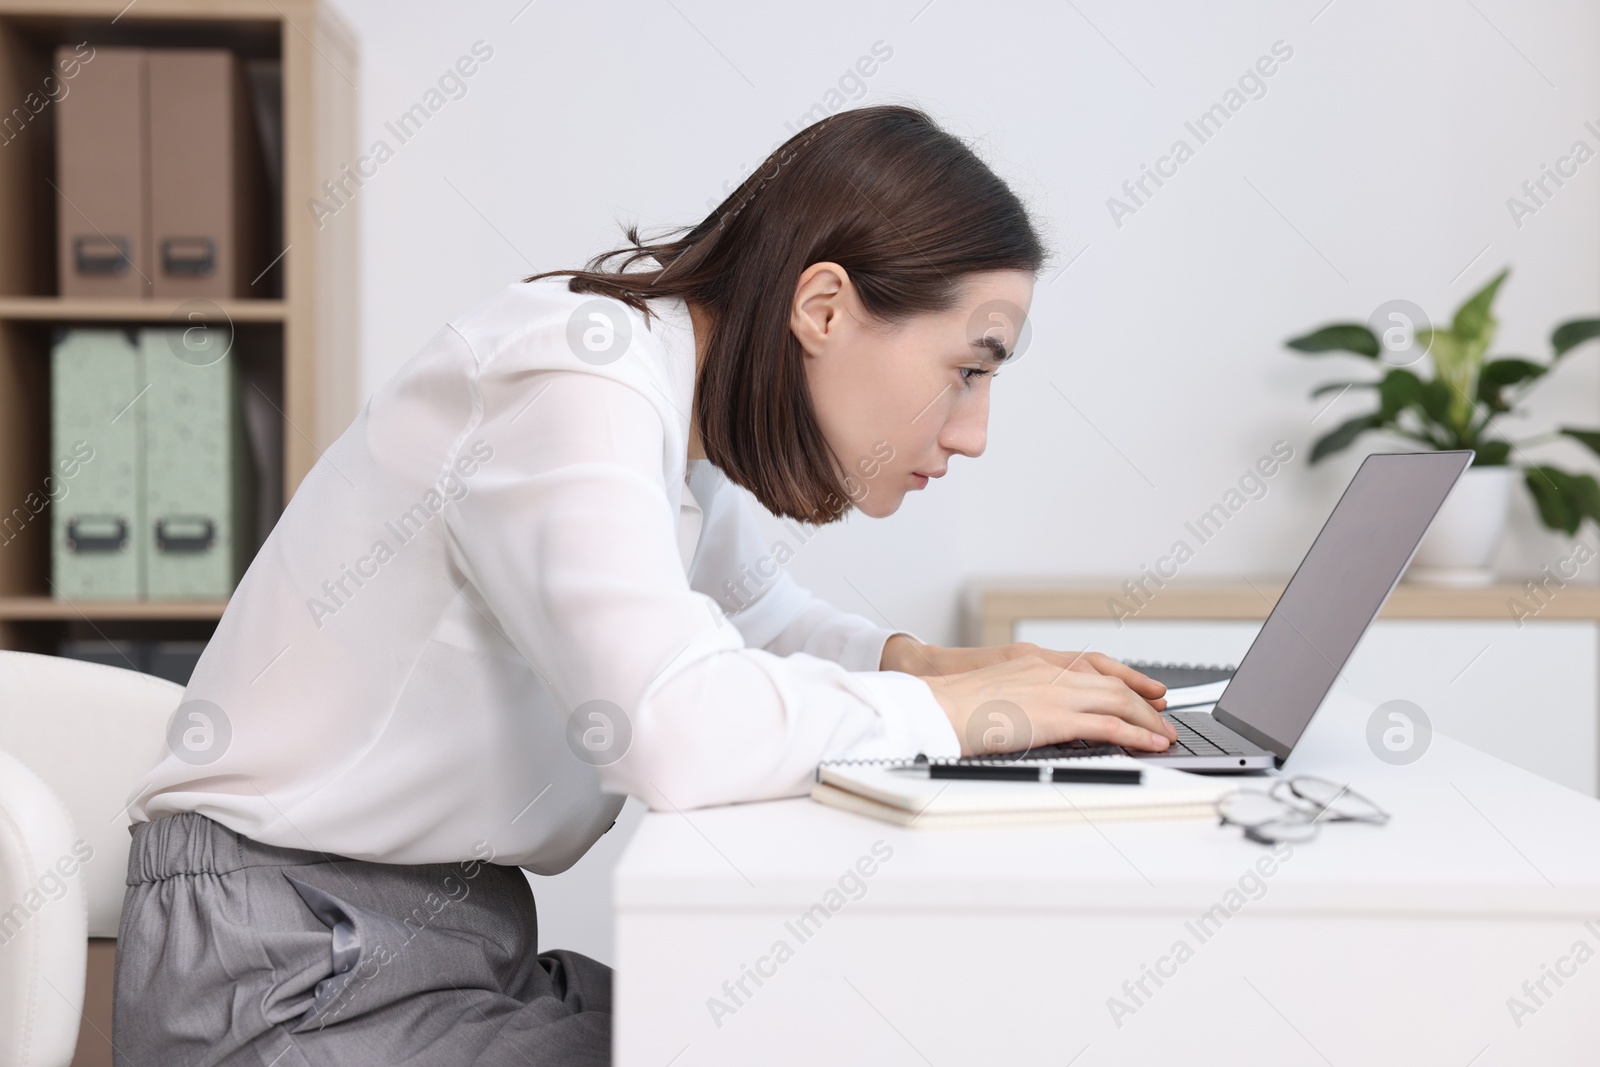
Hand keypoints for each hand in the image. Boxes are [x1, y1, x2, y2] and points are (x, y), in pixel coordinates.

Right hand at [879, 636, 1175, 755]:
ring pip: (1117, 700)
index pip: (1090, 664)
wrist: (933, 705)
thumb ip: (1015, 699)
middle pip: (1111, 682)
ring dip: (1146, 719)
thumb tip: (1026, 718)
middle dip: (1142, 699)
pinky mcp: (1056, 717)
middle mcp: (1048, 671)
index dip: (1121, 677)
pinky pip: (1109, 725)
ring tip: (1164, 735)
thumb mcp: (988, 693)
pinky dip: (1136, 734)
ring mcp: (1054, 692)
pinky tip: (1150, 744)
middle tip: (1162, 714)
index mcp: (1032, 662)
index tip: (1142, 689)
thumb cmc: (948, 705)